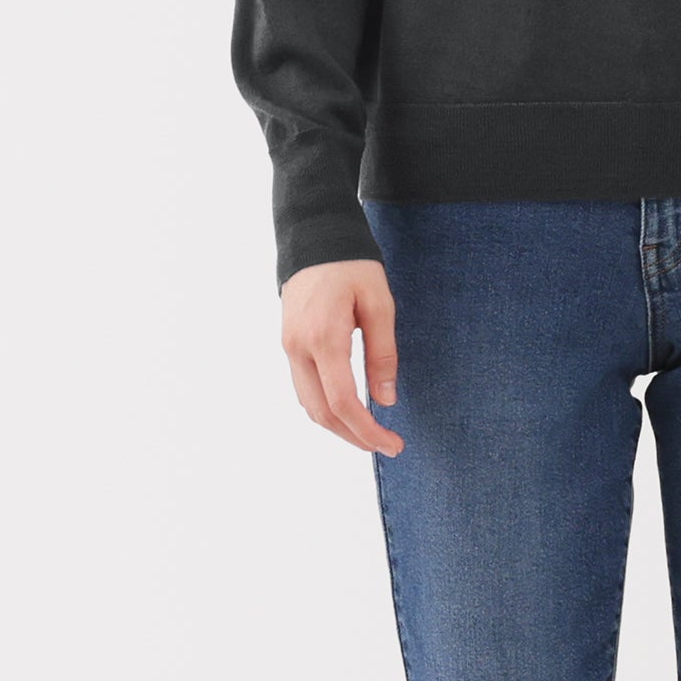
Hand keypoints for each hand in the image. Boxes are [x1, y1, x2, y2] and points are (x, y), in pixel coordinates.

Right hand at [281, 259, 404, 455]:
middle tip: (386, 445)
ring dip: (337, 426)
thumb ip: (382, 352)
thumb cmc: (352, 265)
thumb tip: (385, 400)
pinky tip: (347, 409)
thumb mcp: (379, 303)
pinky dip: (325, 407)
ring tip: (369, 433)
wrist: (315, 236)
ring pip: (309, 404)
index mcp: (324, 338)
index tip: (392, 444)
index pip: (342, 402)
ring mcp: (289, 347)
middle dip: (353, 437)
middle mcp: (299, 349)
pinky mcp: (289, 343)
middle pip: (321, 413)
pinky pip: (304, 387)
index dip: (367, 431)